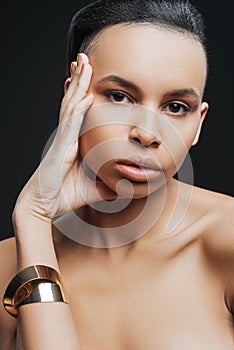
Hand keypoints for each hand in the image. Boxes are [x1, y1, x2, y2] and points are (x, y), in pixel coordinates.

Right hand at [14, 53, 115, 221]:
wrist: (43, 208)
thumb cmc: (62, 197)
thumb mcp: (92, 189)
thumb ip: (107, 184)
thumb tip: (124, 187)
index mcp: (73, 143)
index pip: (78, 112)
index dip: (82, 92)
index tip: (88, 77)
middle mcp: (66, 137)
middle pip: (73, 102)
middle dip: (79, 80)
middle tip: (84, 58)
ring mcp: (63, 141)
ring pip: (71, 107)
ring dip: (78, 85)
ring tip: (83, 64)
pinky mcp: (61, 149)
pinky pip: (71, 125)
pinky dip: (78, 110)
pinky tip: (86, 96)